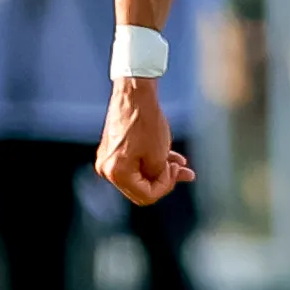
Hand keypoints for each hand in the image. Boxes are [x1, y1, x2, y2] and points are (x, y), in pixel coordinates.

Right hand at [96, 77, 194, 205]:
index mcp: (116, 173)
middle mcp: (107, 169)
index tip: (175, 169)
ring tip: (182, 165)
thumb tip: (169, 183)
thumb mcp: (159, 155)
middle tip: (181, 170)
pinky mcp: (114, 150)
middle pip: (141, 188)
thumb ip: (161, 176)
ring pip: (140, 175)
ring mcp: (108, 160)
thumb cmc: (146, 123)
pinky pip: (135, 163)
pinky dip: (153, 162)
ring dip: (161, 171)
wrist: (134, 94)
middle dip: (164, 181)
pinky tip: (173, 158)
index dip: (165, 186)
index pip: (146, 196)